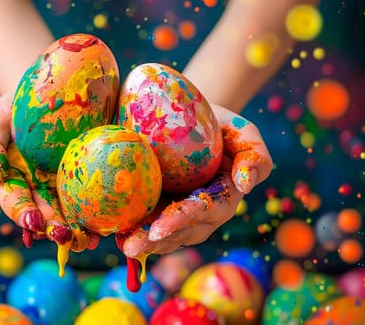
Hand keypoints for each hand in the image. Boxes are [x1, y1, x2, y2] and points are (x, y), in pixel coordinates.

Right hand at [0, 93, 99, 251]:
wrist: (57, 90)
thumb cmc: (19, 106)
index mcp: (15, 180)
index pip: (15, 201)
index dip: (22, 213)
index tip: (33, 222)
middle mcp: (40, 190)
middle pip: (45, 215)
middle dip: (53, 228)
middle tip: (63, 235)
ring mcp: (65, 188)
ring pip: (69, 217)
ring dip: (77, 232)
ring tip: (87, 240)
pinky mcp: (90, 181)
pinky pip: (94, 203)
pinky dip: (100, 217)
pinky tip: (108, 225)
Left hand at [116, 104, 272, 258]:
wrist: (193, 119)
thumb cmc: (222, 125)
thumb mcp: (244, 132)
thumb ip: (255, 155)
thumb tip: (246, 183)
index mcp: (222, 199)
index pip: (202, 213)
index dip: (182, 221)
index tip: (160, 226)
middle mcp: (200, 215)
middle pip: (179, 233)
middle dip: (155, 241)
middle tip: (132, 245)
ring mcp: (177, 216)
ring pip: (160, 236)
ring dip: (140, 242)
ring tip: (120, 244)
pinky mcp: (156, 210)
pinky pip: (143, 224)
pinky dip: (127, 229)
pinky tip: (109, 232)